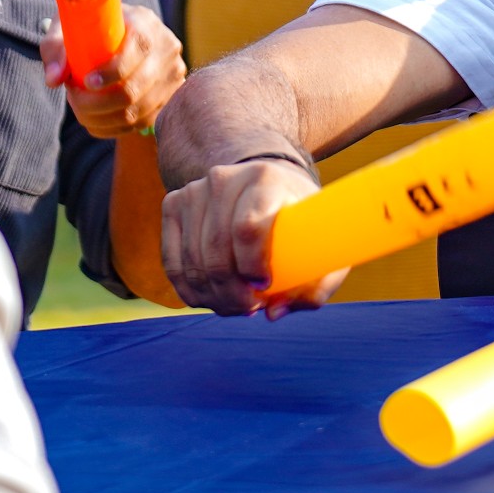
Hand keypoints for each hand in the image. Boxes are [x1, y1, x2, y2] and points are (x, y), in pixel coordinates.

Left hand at [54, 2, 184, 136]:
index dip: (113, 71)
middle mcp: (166, 47)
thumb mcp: (69, 28)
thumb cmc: (89, 30)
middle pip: (137, 87)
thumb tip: (53, 80)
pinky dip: (114, 128)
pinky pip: (142, 123)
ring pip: (138, 111)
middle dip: (98, 103)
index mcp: (144, 21)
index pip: (139, 48)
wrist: (117, 37)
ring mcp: (172, 75)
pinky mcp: (170, 97)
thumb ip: (56, 48)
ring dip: (102, 118)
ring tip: (80, 109)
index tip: (86, 82)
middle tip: (73, 99)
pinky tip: (95, 121)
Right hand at [162, 157, 338, 314]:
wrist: (265, 184)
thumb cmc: (296, 219)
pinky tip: (209, 299)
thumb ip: (313, 284)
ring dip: (211, 296)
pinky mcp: (174, 205)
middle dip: (231, 292)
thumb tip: (274, 313)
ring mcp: (194, 190)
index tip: (264, 287)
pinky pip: (172, 261)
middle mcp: (224, 179)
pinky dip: (189, 290)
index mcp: (265, 180)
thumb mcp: (320, 244)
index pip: (248, 228)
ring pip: (192, 260)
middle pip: (216, 250)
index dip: (252, 266)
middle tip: (250, 307)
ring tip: (234, 306)